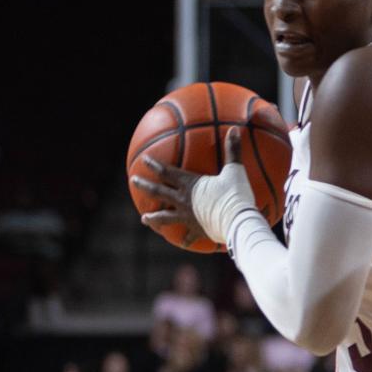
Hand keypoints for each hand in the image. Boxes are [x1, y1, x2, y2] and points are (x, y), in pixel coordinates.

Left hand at [134, 126, 254, 249]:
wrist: (238, 221)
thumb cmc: (235, 195)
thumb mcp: (235, 170)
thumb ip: (233, 151)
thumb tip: (235, 129)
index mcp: (190, 184)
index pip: (167, 172)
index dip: (154, 165)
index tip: (144, 160)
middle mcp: (183, 200)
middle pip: (159, 192)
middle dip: (145, 186)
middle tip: (133, 181)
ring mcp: (188, 217)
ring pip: (165, 217)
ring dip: (154, 217)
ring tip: (144, 218)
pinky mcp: (197, 230)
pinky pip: (189, 236)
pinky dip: (186, 239)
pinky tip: (183, 243)